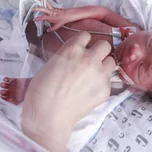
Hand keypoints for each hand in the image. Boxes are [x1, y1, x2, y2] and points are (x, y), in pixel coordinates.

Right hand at [21, 32, 115, 151]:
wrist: (47, 116)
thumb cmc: (41, 91)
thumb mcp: (51, 64)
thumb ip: (67, 56)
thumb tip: (75, 57)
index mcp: (72, 49)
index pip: (86, 36)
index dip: (83, 43)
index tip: (81, 49)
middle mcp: (89, 58)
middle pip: (105, 45)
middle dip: (98, 51)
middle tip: (91, 60)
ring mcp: (99, 74)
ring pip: (111, 61)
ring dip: (104, 66)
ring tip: (93, 75)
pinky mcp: (105, 90)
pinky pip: (108, 81)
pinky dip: (101, 84)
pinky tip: (89, 92)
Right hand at [32, 5, 77, 31]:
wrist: (69, 14)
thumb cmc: (64, 19)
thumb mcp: (58, 26)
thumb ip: (52, 28)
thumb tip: (48, 30)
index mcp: (52, 17)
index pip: (44, 17)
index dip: (39, 18)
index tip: (34, 19)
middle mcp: (52, 12)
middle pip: (43, 9)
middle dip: (37, 8)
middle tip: (32, 9)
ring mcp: (53, 9)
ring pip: (46, 4)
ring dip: (41, 0)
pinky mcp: (54, 7)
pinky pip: (48, 4)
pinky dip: (45, 1)